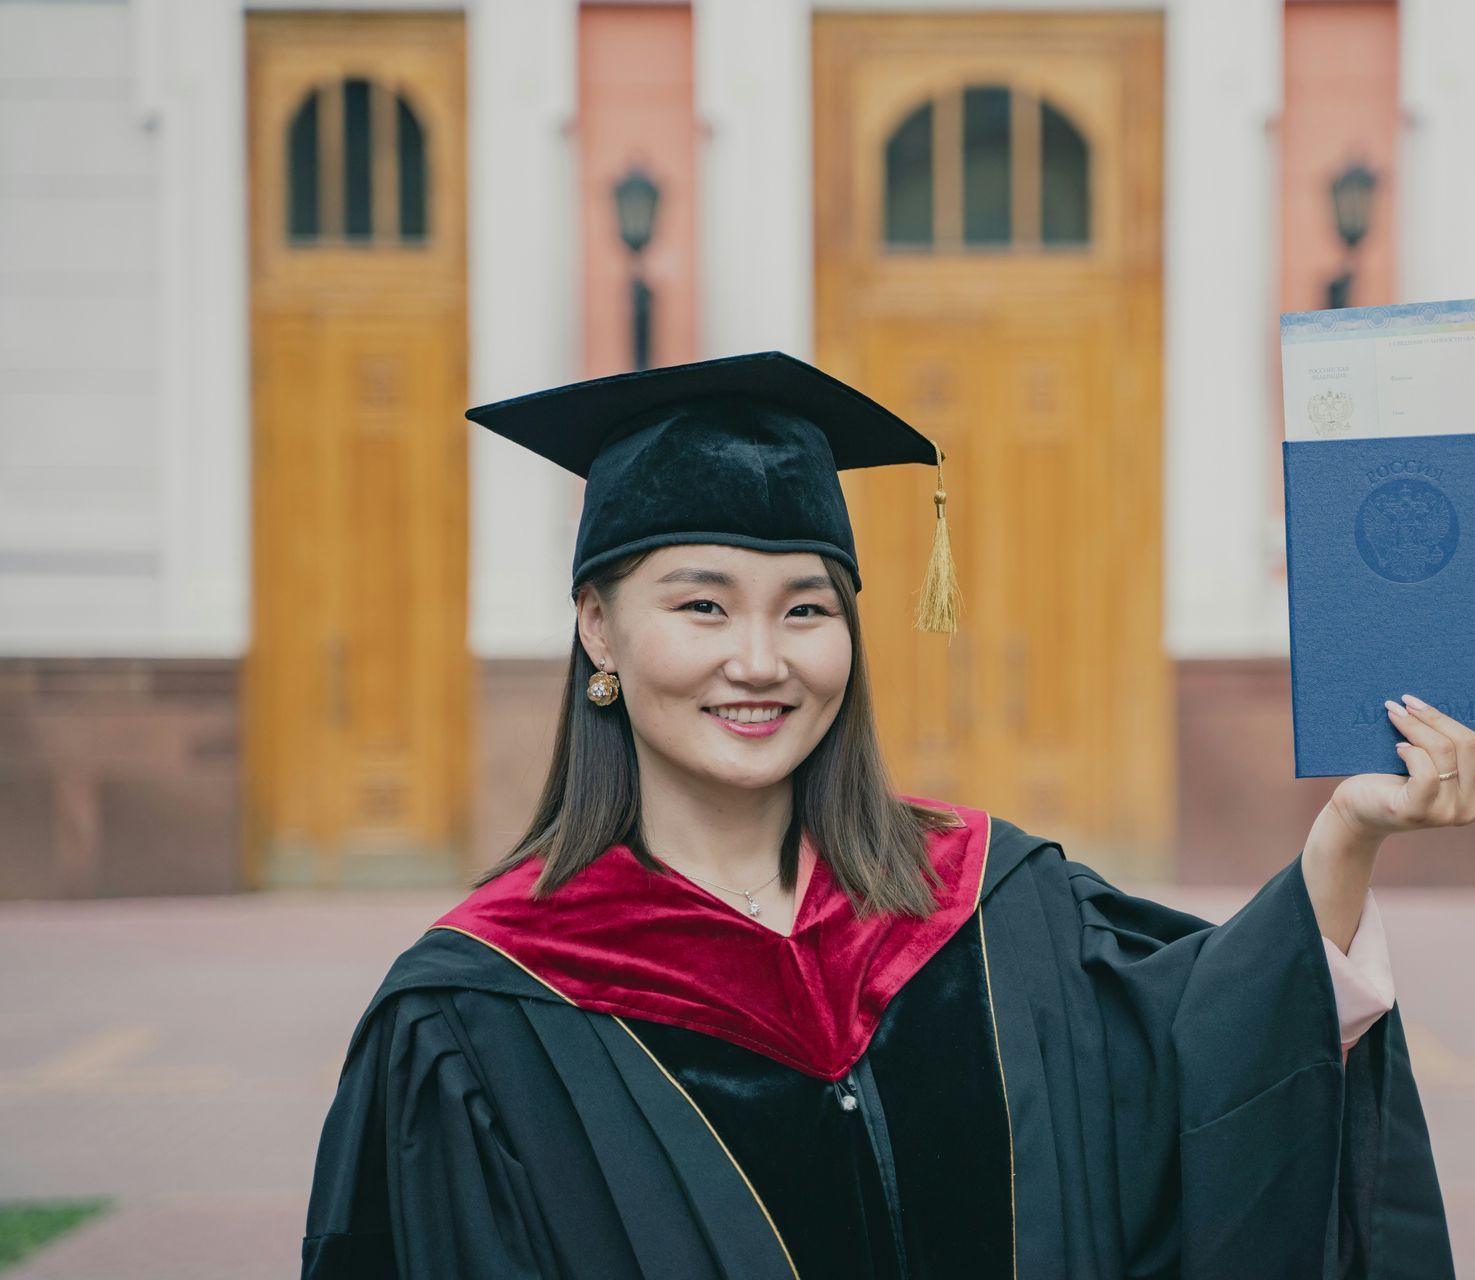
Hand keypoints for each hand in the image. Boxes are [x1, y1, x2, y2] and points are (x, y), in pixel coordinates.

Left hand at [1330, 694, 1474, 842]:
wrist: (1358, 811)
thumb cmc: (1391, 780)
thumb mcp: (1427, 763)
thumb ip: (1442, 747)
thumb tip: (1433, 707)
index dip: (1447, 718)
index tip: (1417, 702)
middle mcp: (1469, 807)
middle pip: (1464, 744)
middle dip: (1432, 717)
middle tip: (1402, 702)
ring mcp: (1446, 813)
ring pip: (1444, 752)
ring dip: (1415, 727)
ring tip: (1393, 714)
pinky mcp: (1418, 812)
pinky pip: (1426, 773)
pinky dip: (1412, 753)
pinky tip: (1397, 748)